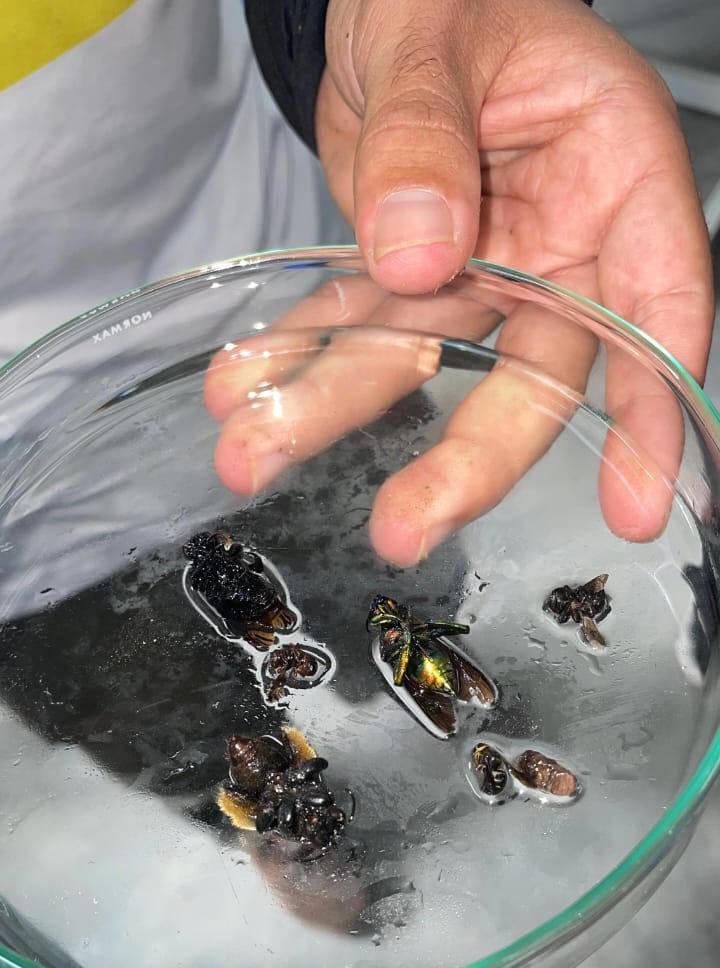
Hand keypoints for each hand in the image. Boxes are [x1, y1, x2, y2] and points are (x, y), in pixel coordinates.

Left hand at [209, 0, 712, 564]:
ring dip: (336, 409)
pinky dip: (294, 359)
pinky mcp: (405, 273)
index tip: (635, 503)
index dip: (653, 409)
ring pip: (424, 359)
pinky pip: (352, 325)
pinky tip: (240, 392)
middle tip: (404, 528)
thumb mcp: (436, 34)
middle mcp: (557, 239)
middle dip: (467, 457)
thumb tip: (419, 256)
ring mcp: (481, 265)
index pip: (658, 305)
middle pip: (535, 371)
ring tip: (250, 452)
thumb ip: (428, 137)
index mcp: (612, 170)